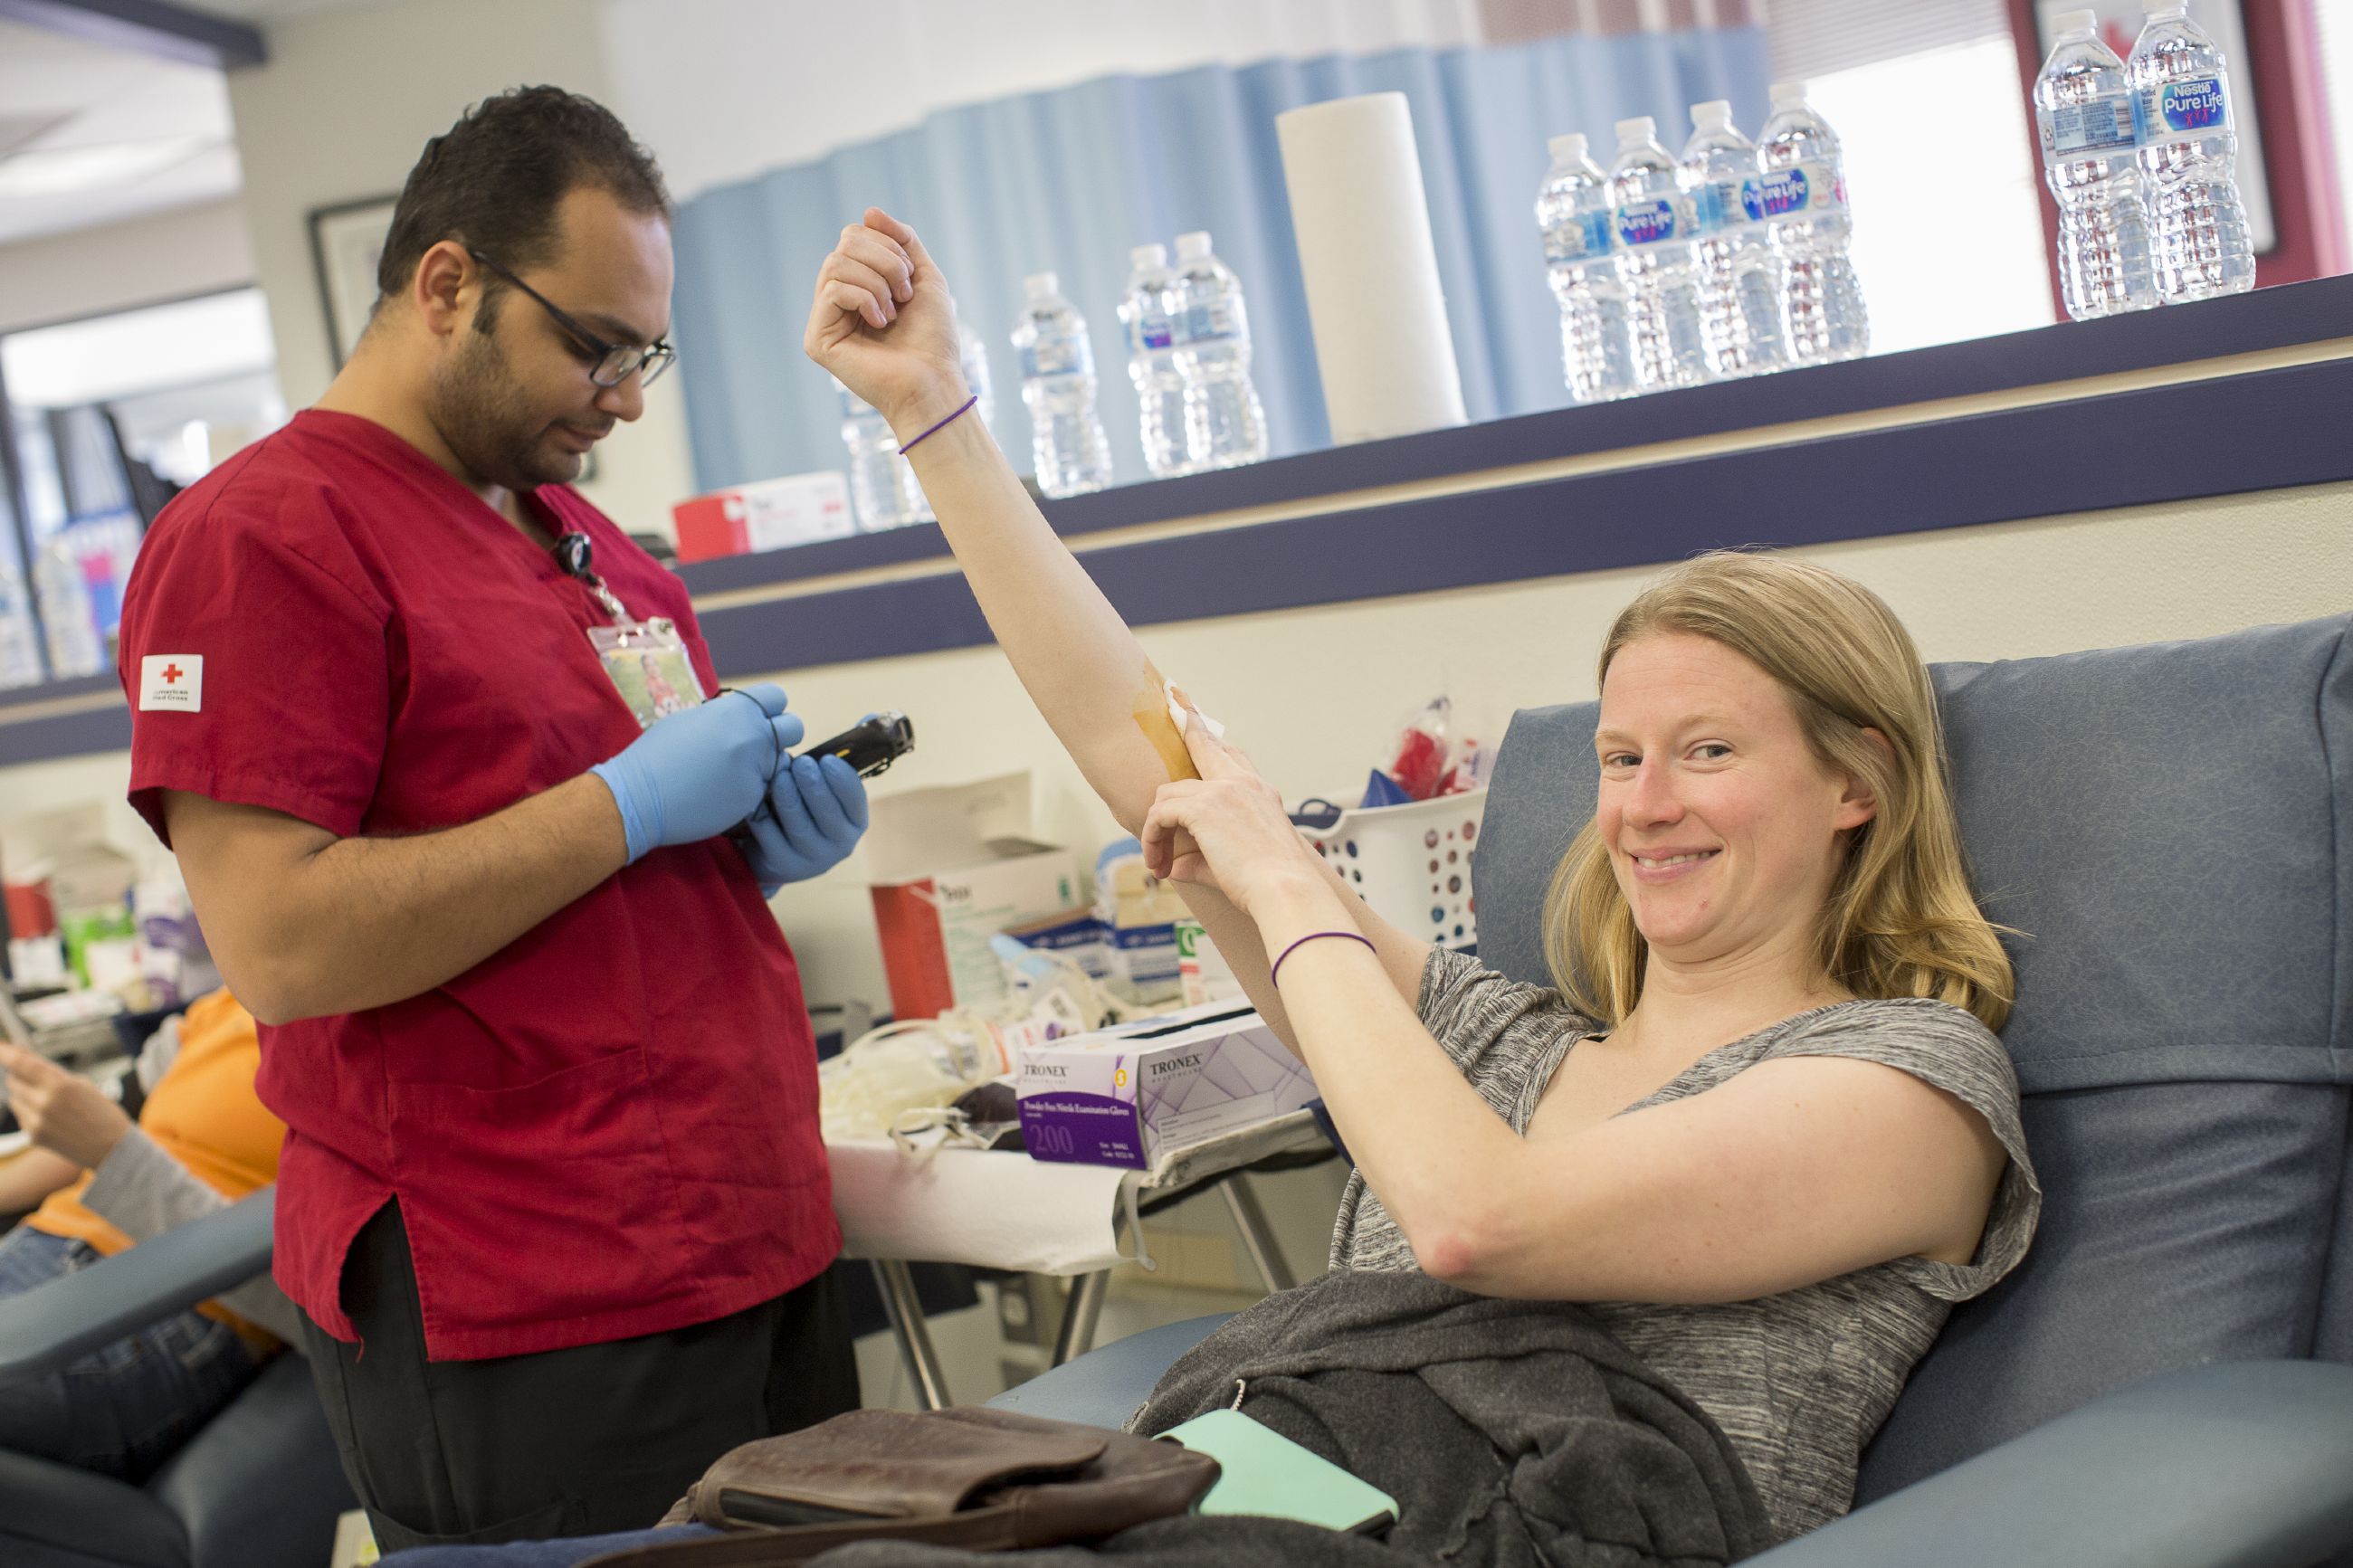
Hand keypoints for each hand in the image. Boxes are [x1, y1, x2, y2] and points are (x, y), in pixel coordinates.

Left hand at [0, 1041, 132, 1170]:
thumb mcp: (84, 1086)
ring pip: (14, 1099)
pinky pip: (21, 1116)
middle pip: (14, 1081)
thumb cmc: (103, 1113)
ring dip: (24, 1095)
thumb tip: (27, 1062)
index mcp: (61, 1085)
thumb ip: (54, 1075)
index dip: (5, 1053)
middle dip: (20, 1076)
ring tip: (47, 1101)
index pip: (22, 1064)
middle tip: (33, 1077)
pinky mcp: (33, 1136)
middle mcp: (45, 1103)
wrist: (112, 1149)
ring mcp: (37, 1121)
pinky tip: (49, 1117)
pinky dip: (29, 1112)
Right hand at [591, 685, 803, 863]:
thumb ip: (725, 715)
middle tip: (757, 749)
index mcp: (736, 709)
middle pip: (794, 728)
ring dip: (767, 768)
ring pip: (782, 764)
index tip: (758, 720)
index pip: (777, 697)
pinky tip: (720, 795)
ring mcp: (756, 768)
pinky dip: (749, 793)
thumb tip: (744, 715)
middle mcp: (752, 735)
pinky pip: (764, 791)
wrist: (638, 796)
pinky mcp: (753, 798)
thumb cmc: (657, 755)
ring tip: (730, 775)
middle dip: (781, 736)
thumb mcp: (691, 719)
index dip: (770, 709)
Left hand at [738, 751, 869, 894]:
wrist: (777, 851)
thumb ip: (841, 757)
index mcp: (855, 821)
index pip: (855, 800)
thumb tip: (867, 718)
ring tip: (778, 777)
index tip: (825, 759)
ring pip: (800, 827)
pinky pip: (772, 838)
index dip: (842, 778)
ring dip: (788, 798)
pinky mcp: (785, 867)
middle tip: (799, 763)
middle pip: (828, 814)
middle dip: (813, 785)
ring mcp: (814, 859)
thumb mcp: (825, 786)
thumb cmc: (805, 806)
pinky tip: (757, 801)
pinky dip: (763, 816)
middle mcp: (841, 844)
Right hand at [804, 207, 970, 439]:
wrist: (934, 381)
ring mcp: (824, 319)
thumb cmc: (933, 337)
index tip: (910, 279)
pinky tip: (880, 322)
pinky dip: (864, 298)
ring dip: (877, 281)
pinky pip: (832, 290)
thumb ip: (901, 240)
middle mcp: (836, 300)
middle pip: (844, 243)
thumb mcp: (924, 275)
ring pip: (836, 263)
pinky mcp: (817, 339)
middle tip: (905, 294)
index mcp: (858, 284)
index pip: (855, 235)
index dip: (887, 246)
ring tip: (894, 311)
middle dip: (884, 261)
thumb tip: (868, 211)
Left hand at [1138, 710, 1327, 918]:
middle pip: (1203, 742)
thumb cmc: (1271, 883)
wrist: (1285, 889)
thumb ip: (1202, 860)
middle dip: (1186, 719)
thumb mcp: (1239, 863)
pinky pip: (1159, 815)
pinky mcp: (1202, 807)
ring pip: (1169, 794)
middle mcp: (1242, 783)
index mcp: (1259, 792)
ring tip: (1159, 861)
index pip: (1231, 754)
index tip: (1193, 711)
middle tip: (1172, 696)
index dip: (1210, 736)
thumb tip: (1175, 867)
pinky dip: (1152, 839)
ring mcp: (1222, 790)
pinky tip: (1158, 863)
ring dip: (1157, 827)